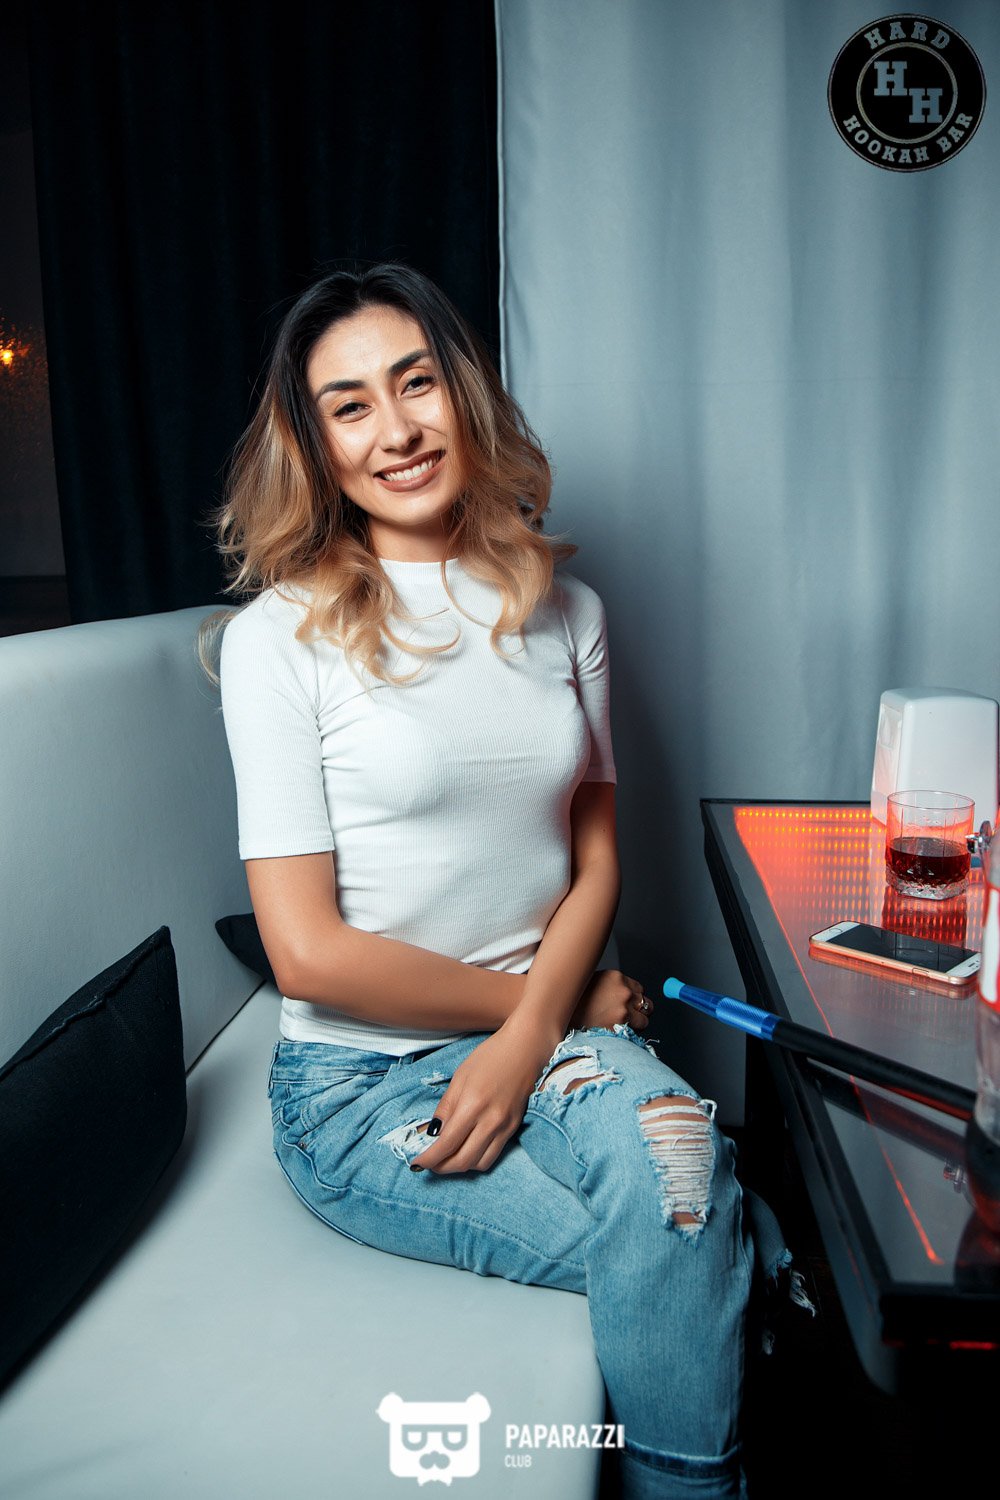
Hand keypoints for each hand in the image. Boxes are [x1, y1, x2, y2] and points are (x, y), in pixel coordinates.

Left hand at [409, 1021, 557, 1174]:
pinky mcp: (514, 1128)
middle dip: (441, 1167)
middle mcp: (490, 1121)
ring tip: (447, 1158)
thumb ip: (446, 1107)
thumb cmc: (491, 1056)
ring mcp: (505, 1127)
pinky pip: (493, 1155)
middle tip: (430, 1164)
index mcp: (472, 1105)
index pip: (446, 1144)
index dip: (429, 1159)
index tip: (417, 1163)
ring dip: (459, 1166)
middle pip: (462, 1161)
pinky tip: (467, 1150)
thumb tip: (432, 1133)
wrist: (526, 1047)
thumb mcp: (460, 1076)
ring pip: (479, 1164)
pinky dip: (477, 1160)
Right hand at [570, 968, 652, 1031]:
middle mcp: (623, 992)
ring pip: (644, 1020)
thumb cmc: (571, 1004)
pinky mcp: (621, 1028)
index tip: (624, 1006)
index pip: (638, 989)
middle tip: (625, 1018)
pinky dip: (628, 1036)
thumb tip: (624, 995)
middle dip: (638, 1011)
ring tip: (617, 1028)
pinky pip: (636, 1034)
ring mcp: (624, 1010)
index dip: (632, 999)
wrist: (557, 1020)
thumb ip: (610, 987)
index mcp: (615, 977)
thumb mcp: (591, 984)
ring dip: (635, 1025)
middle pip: (646, 1003)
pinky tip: (613, 1034)